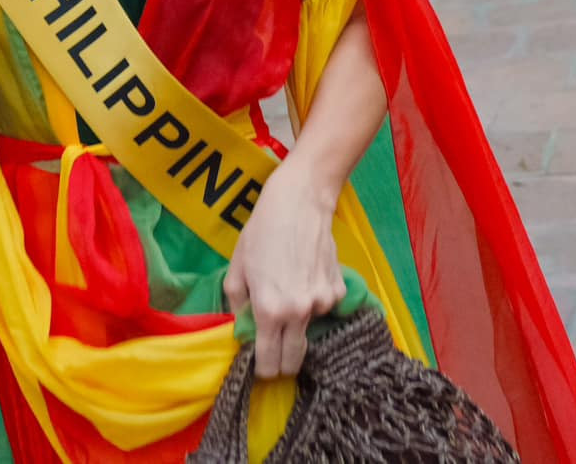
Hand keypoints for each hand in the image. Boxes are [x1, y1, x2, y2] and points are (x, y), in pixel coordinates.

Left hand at [223, 166, 346, 380]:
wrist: (300, 204)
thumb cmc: (261, 232)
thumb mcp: (237, 268)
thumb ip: (237, 304)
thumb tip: (243, 327)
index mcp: (268, 310)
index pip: (268, 358)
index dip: (264, 370)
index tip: (262, 371)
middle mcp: (298, 313)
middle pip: (294, 358)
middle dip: (284, 364)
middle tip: (276, 359)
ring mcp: (323, 303)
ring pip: (309, 329)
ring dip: (299, 323)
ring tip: (289, 291)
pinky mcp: (339, 291)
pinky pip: (324, 307)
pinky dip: (315, 300)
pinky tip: (306, 275)